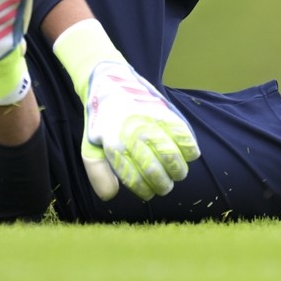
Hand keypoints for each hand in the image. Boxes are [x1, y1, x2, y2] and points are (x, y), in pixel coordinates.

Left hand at [81, 61, 200, 200]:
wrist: (111, 84)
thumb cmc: (103, 123)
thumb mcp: (90, 148)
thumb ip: (98, 174)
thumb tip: (111, 195)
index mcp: (114, 146)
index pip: (135, 180)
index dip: (145, 191)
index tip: (148, 192)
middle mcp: (133, 135)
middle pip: (156, 172)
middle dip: (163, 185)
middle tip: (165, 186)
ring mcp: (151, 123)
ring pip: (173, 157)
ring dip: (178, 171)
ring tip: (177, 173)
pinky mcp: (166, 113)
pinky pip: (185, 138)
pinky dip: (190, 151)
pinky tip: (187, 155)